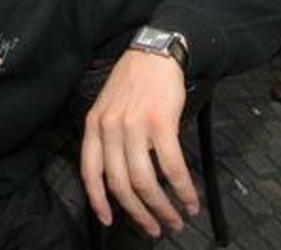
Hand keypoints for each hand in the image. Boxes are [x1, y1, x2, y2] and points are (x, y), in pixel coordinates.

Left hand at [80, 50, 196, 236]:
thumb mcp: (107, 105)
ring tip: (174, 220)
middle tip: (153, 228)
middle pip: (120, 184)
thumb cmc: (133, 80)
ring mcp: (134, 126)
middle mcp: (110, 128)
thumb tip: (120, 173)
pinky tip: (190, 200)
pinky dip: (182, 189)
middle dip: (138, 212)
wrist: (155, 53)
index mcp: (94, 126)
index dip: (99, 201)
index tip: (108, 220)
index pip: (90, 172)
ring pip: (145, 180)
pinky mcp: (161, 124)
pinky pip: (172, 166)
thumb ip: (108, 135)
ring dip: (162, 207)